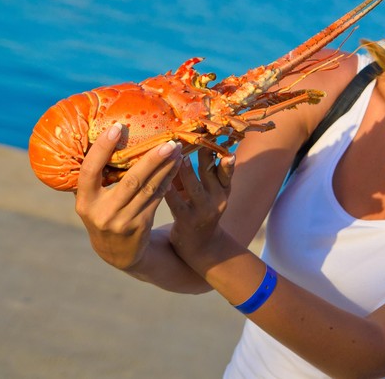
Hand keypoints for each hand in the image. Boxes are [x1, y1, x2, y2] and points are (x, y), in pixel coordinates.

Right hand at [74, 123, 182, 270]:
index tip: (117, 127)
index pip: (90, 171)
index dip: (102, 149)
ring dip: (165, 167)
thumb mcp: (91, 201)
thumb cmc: (103, 213)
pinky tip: (176, 166)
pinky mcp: (141, 225)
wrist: (117, 253)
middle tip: (167, 141)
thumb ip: (96, 178)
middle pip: (130, 181)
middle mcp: (102, 212)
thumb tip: (106, 135)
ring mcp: (123, 221)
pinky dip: (168, 180)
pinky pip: (157, 198)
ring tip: (176, 149)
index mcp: (85, 201)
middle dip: (151, 159)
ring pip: (149, 189)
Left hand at [165, 149, 234, 264]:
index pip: (227, 171)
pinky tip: (158, 178)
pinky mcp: (187, 220)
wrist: (200, 246)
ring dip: (185, 171)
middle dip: (203, 156)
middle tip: (194, 139)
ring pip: (194, 187)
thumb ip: (204, 172)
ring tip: (178, 156)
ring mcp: (203, 211)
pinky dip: (168, 188)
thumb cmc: (199, 210)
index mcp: (224, 190)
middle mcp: (217, 199)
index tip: (222, 142)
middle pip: (210, 174)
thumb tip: (191, 143)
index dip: (225, 158)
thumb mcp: (209, 192)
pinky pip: (175, 202)